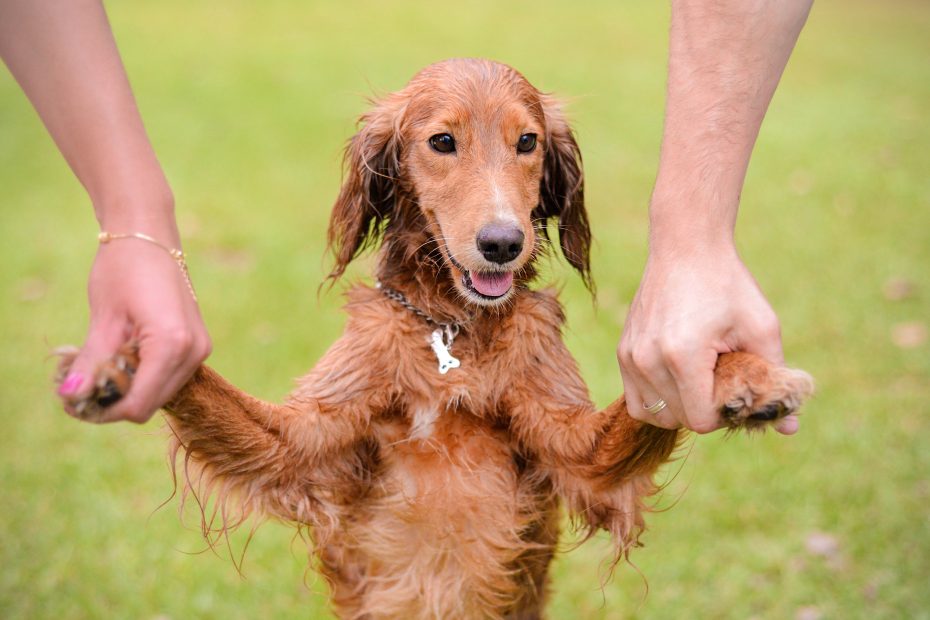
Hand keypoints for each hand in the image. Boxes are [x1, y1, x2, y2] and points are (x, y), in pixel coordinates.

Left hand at [57, 235, 210, 422]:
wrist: (149, 236)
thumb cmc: (123, 269)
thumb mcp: (103, 318)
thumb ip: (92, 362)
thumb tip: (72, 398)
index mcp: (172, 345)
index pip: (139, 404)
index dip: (105, 410)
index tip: (77, 398)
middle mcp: (194, 352)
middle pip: (151, 403)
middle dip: (116, 401)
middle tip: (84, 381)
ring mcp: (200, 350)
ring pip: (161, 393)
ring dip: (130, 389)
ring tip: (103, 363)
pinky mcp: (197, 345)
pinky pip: (169, 377)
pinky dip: (144, 376)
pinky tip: (124, 355)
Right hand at [618, 244, 796, 434]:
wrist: (685, 248)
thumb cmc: (728, 285)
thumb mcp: (762, 328)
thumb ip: (774, 378)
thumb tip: (790, 428)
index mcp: (682, 355)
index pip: (700, 420)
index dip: (725, 414)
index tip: (737, 389)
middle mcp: (648, 360)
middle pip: (678, 420)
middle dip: (705, 409)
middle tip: (722, 380)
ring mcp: (630, 357)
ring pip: (655, 415)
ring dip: (681, 408)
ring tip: (700, 379)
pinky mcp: (623, 352)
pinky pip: (637, 401)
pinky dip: (659, 401)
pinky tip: (679, 381)